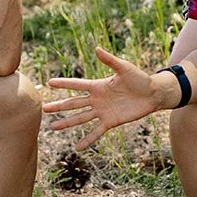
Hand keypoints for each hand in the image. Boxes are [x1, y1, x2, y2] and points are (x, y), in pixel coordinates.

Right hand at [44, 47, 162, 150]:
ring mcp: (102, 112)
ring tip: (53, 128)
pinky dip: (87, 139)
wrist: (152, 94)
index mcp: (98, 85)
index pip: (77, 85)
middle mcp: (97, 99)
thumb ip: (109, 60)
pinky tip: (77, 147)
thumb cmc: (139, 78)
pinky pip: (96, 132)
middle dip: (59, 106)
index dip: (64, 84)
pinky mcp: (110, 122)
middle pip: (74, 104)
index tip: (50, 83)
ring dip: (67, 123)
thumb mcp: (124, 67)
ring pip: (80, 118)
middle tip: (44, 109)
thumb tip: (96, 49)